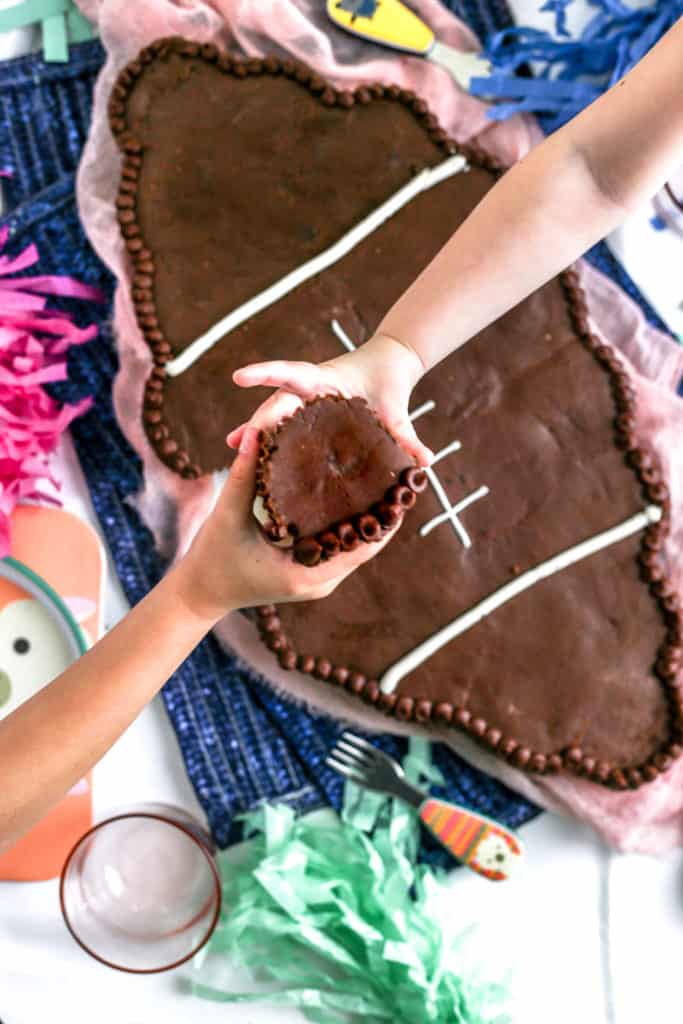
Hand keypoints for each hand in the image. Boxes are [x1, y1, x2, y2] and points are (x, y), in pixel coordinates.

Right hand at [173, 426, 400, 623]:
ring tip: (387, 483)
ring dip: (371, 520)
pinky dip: (351, 527)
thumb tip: (259, 431)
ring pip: (357, 549)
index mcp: (305, 573)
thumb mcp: (228, 513)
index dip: (385, 517)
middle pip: (366, 547)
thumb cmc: (212, 556)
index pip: (362, 546)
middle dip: (383, 515)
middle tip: (399, 478)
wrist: (201, 590)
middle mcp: (318, 582)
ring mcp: (316, 581)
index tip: (399, 486)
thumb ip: (245, 472)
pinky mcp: (311, 574)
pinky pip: (341, 550)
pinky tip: (359, 498)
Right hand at [226, 333, 433, 466]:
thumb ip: (407, 435)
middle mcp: (309, 390)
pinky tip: (255, 460)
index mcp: (326, 380)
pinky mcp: (309, 416)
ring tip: (236, 455)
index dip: (267, 374)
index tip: (240, 377)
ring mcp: (306, 402)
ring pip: (276, 417)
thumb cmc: (389, 384)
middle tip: (235, 443)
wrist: (388, 367)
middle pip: (277, 404)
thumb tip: (426, 462)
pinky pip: (287, 428)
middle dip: (256, 421)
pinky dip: (272, 441)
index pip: (292, 374)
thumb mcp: (397, 410)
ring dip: (256, 434)